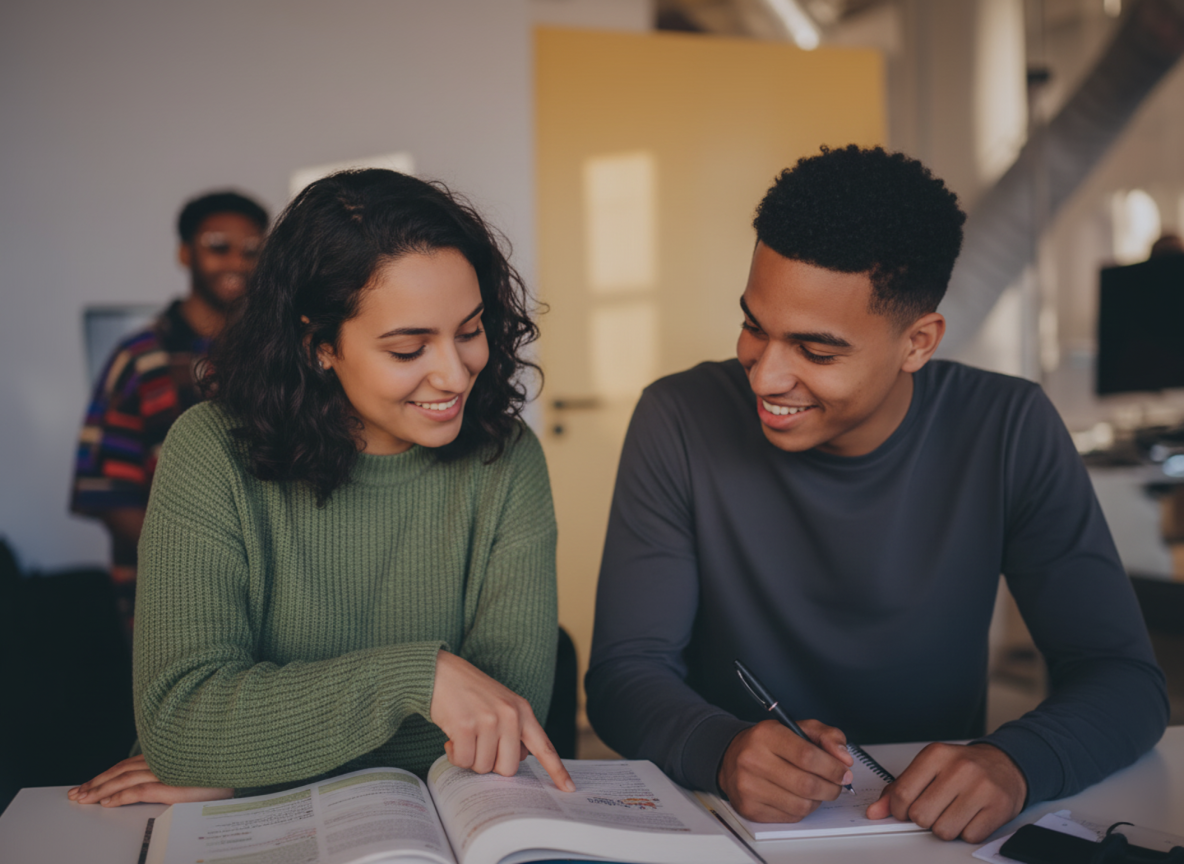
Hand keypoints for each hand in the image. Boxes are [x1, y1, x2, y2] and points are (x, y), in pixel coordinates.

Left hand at [66, 755, 232, 806]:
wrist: (242, 770)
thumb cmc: (222, 770)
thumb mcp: (193, 768)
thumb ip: (173, 768)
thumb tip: (154, 775)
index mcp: (167, 754)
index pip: (128, 763)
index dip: (106, 773)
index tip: (90, 783)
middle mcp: (164, 759)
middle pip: (121, 770)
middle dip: (96, 782)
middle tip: (77, 793)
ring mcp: (167, 771)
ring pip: (124, 779)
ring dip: (100, 789)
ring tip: (84, 799)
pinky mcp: (173, 786)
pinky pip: (138, 791)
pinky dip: (119, 795)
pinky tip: (106, 802)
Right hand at [430, 650, 574, 791]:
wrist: (441, 673)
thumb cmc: (471, 693)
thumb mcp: (502, 705)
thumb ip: (515, 730)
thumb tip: (522, 757)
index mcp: (523, 711)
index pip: (544, 746)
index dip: (557, 770)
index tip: (569, 788)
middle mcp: (510, 716)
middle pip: (508, 768)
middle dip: (491, 764)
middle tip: (480, 745)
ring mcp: (488, 721)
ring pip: (483, 767)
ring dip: (470, 758)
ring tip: (465, 735)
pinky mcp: (465, 727)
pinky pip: (464, 761)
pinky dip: (455, 756)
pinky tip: (452, 738)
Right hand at [717, 719, 854, 821]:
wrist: (732, 759)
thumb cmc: (769, 744)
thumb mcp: (798, 728)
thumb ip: (826, 736)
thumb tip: (844, 758)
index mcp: (765, 735)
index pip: (807, 755)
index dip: (832, 767)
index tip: (844, 772)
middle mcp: (752, 759)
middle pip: (806, 784)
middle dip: (831, 788)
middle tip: (837, 784)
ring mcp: (748, 786)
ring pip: (801, 805)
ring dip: (818, 800)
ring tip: (817, 790)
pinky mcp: (749, 808)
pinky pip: (790, 817)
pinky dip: (802, 810)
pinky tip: (799, 797)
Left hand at [866, 742, 1025, 841]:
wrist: (1005, 764)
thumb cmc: (962, 768)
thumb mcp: (928, 768)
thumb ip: (899, 789)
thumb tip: (875, 812)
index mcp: (935, 754)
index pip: (902, 794)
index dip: (898, 810)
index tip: (904, 811)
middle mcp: (959, 768)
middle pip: (921, 816)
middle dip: (924, 819)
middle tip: (934, 809)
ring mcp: (980, 788)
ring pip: (943, 831)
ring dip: (945, 828)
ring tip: (952, 812)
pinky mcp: (998, 807)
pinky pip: (968, 837)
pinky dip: (966, 832)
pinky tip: (970, 816)